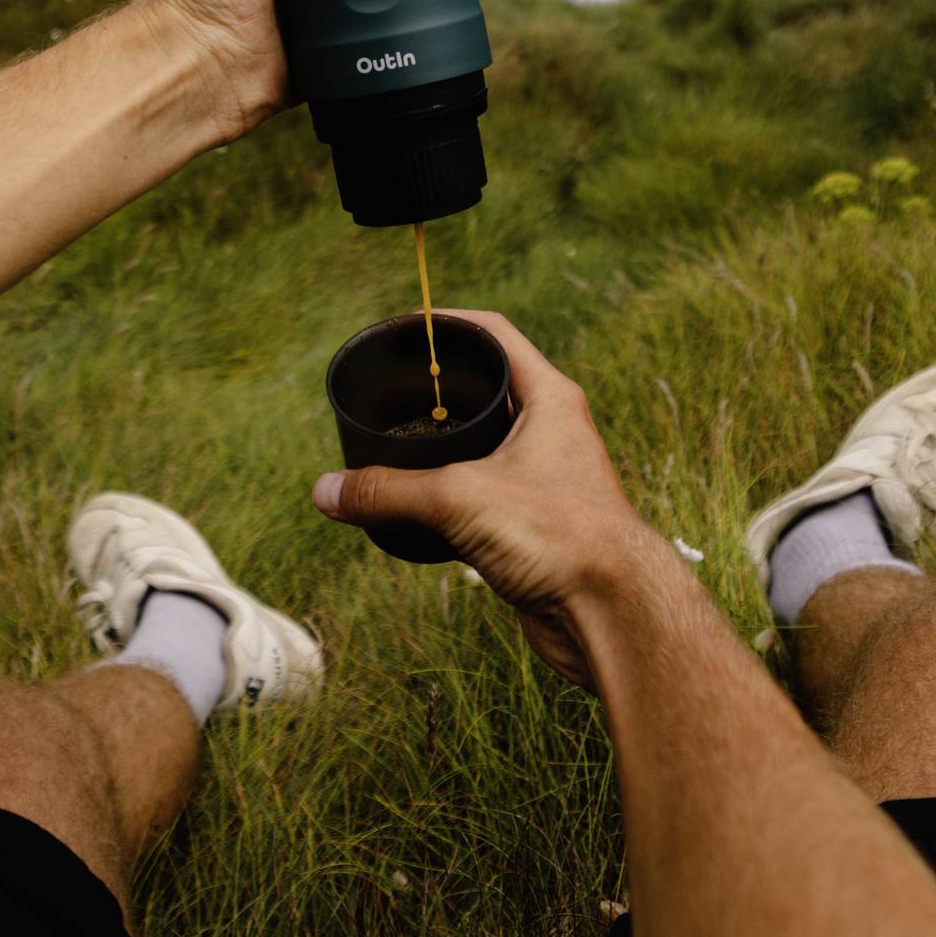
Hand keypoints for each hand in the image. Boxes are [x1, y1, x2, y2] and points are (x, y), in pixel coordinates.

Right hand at [311, 311, 683, 688]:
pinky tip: (415, 502)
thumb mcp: (459, 498)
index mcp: (548, 397)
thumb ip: (387, 491)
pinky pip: (482, 492)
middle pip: (486, 388)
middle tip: (385, 390)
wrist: (610, 613)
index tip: (400, 329)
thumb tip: (325, 491)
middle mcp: (551, 429)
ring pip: (482, 445)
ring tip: (389, 443)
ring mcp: (545, 476)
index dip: (445, 323)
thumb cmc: (559, 536)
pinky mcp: (533, 522)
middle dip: (435, 388)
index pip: (493, 333)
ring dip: (440, 445)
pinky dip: (448, 492)